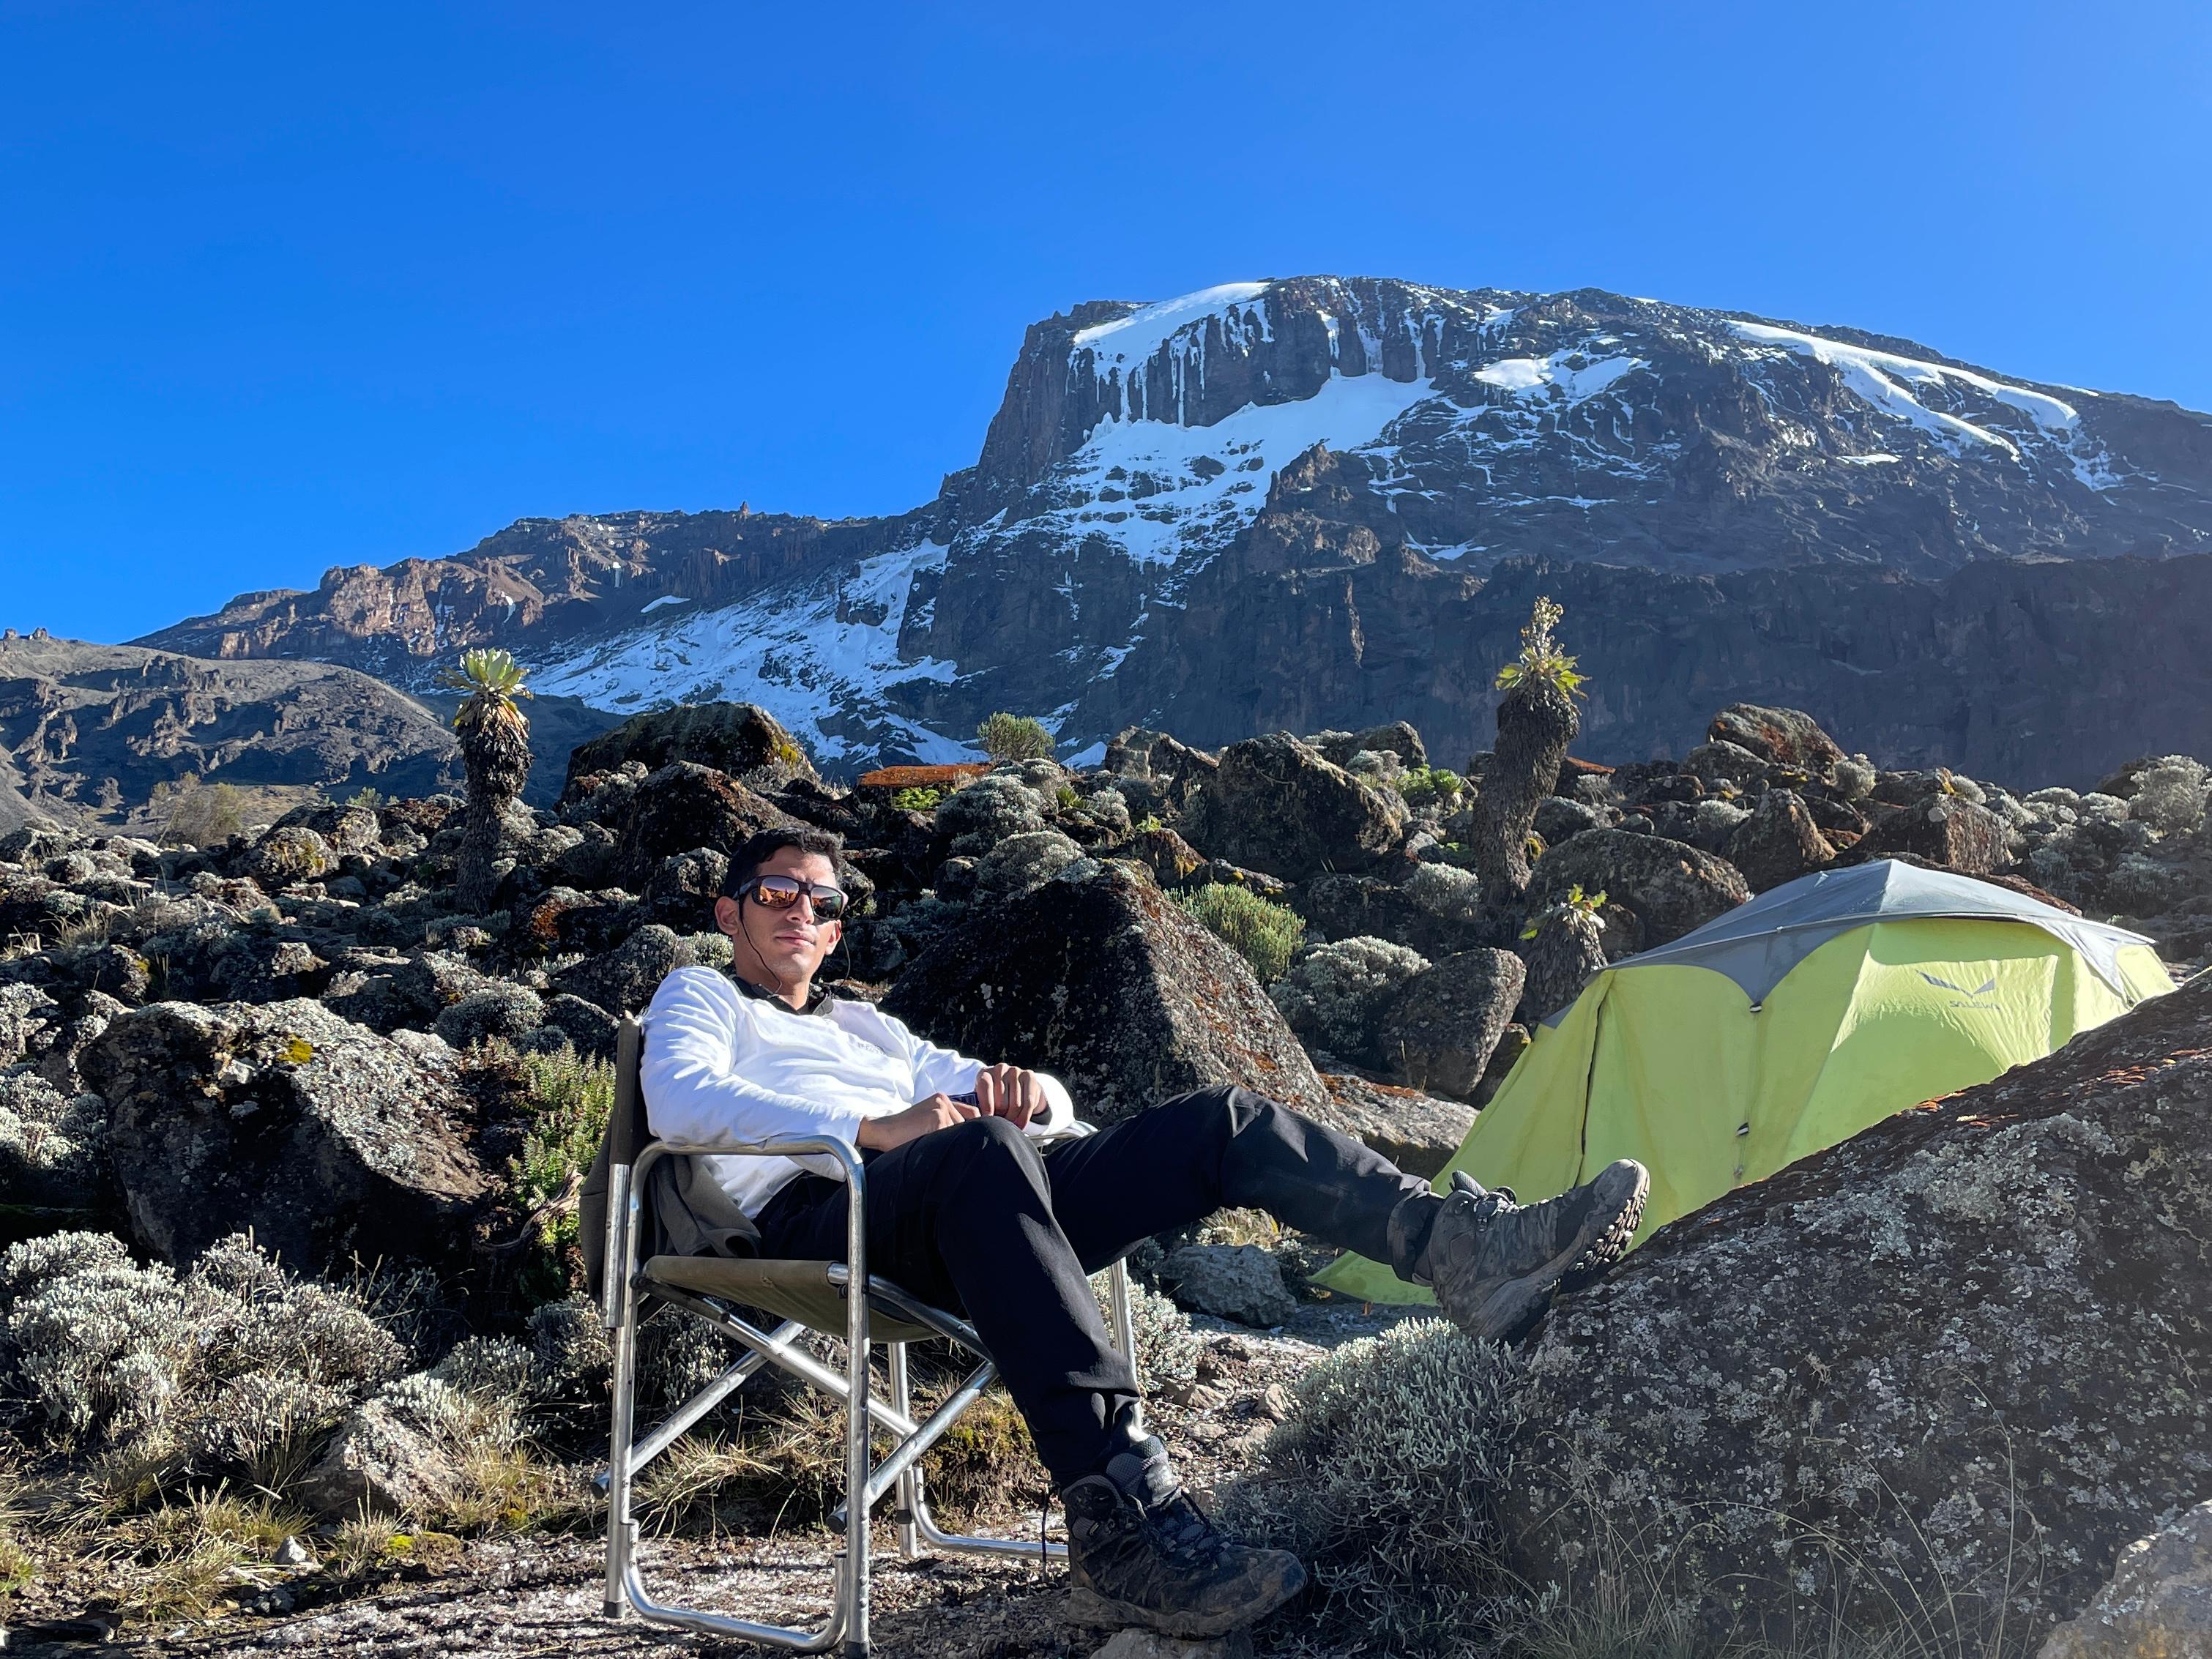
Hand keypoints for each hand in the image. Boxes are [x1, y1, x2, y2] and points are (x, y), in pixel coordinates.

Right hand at [857, 1093, 978, 1151]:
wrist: (881, 1131)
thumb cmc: (903, 1132)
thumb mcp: (927, 1120)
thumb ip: (947, 1122)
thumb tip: (971, 1137)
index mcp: (942, 1099)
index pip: (970, 1113)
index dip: (973, 1127)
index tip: (969, 1139)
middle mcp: (943, 1101)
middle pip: (966, 1125)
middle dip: (959, 1138)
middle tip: (942, 1147)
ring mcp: (941, 1109)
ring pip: (959, 1133)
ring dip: (950, 1144)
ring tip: (932, 1148)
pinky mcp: (937, 1119)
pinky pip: (949, 1139)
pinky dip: (943, 1147)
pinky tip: (929, 1149)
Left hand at [974, 1063, 1042, 1127]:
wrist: (1017, 1086)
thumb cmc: (995, 1097)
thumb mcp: (984, 1099)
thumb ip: (978, 1107)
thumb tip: (976, 1119)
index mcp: (985, 1073)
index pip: (985, 1086)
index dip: (986, 1106)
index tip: (987, 1120)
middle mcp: (1000, 1069)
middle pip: (1001, 1101)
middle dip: (1001, 1117)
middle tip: (1000, 1126)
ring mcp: (1015, 1071)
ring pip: (1016, 1104)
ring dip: (1013, 1119)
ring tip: (1009, 1126)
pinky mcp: (1029, 1075)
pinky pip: (1028, 1102)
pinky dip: (1024, 1117)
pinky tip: (1021, 1125)